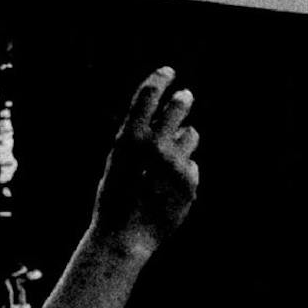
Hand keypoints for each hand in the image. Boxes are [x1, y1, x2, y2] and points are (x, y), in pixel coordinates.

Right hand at [91, 67, 198, 260]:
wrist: (123, 236)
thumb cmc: (115, 198)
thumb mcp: (118, 161)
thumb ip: (140, 138)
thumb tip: (170, 117)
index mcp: (130, 137)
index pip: (149, 94)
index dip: (160, 78)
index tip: (169, 71)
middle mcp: (155, 145)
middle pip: (179, 105)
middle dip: (182, 99)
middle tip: (185, 96)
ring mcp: (175, 163)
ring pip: (190, 135)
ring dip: (183, 140)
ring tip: (167, 160)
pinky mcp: (190, 182)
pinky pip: (192, 165)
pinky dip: (184, 172)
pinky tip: (168, 189)